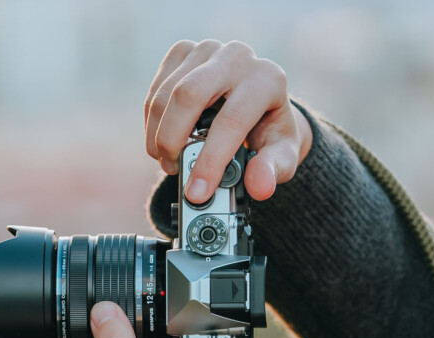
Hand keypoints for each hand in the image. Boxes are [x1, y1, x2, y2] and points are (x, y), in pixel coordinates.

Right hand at [144, 39, 312, 201]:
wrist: (258, 105)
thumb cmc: (267, 132)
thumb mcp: (281, 156)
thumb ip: (273, 171)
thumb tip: (260, 186)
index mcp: (266, 80)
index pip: (231, 120)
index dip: (210, 160)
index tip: (196, 192)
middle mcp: (237, 57)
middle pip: (188, 95)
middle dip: (172, 140)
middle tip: (173, 170)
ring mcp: (207, 50)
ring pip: (165, 95)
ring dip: (158, 137)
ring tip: (168, 161)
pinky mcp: (183, 53)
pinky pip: (155, 91)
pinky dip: (152, 124)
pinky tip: (162, 140)